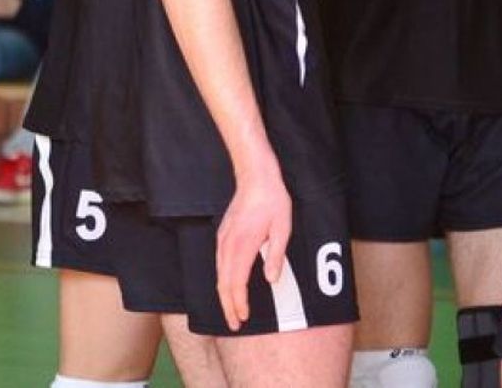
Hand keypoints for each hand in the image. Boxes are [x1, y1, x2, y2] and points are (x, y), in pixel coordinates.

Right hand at [214, 168, 291, 331]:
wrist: (255, 177)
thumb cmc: (272, 200)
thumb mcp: (282, 228)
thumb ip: (276, 255)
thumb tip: (271, 280)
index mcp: (243, 245)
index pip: (237, 283)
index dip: (239, 303)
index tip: (243, 318)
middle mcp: (228, 245)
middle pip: (223, 283)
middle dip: (227, 306)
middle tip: (234, 324)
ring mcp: (223, 239)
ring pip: (219, 275)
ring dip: (223, 296)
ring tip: (230, 311)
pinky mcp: (222, 235)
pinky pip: (219, 264)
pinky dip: (222, 281)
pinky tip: (227, 287)